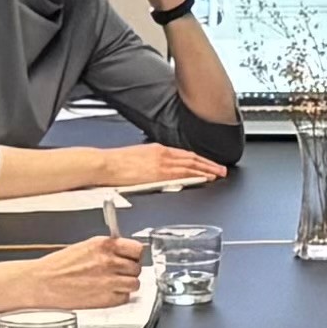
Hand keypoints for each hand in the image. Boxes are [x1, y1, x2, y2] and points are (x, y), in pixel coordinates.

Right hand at [0, 234, 149, 308]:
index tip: (131, 257)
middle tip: (118, 272)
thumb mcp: (85, 247)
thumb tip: (122, 253)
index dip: (134, 255)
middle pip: (137, 267)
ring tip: (113, 284)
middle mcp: (110, 262)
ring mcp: (110, 281)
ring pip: (134, 284)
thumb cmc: (57, 266)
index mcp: (104, 245)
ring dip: (126, 285)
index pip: (136, 249)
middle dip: (129, 270)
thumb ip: (106, 249)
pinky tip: (106, 293)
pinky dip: (119, 297)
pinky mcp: (107, 299)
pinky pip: (125, 298)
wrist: (43, 283)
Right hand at [90, 142, 225, 190]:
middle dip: (208, 164)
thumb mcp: (137, 158)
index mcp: (157, 150)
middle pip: (191, 158)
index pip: (183, 154)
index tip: (209, 164)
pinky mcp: (158, 173)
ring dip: (206, 169)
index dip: (199, 160)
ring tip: (218, 174)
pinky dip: (195, 175)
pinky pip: (182, 173)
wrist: (104, 164)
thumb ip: (152, 163)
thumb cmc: (115, 164)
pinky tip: (204, 178)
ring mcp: (161, 163)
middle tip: (221, 169)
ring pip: (190, 165)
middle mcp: (162, 154)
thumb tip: (160, 171)